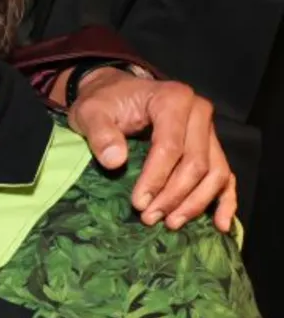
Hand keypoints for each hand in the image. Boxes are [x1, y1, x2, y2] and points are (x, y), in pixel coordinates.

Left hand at [67, 68, 236, 232]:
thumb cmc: (105, 103)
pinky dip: (225, 200)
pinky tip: (220, 224)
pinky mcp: (211, 146)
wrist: (116, 94)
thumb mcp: (91, 112)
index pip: (170, 147)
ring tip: (171, 223)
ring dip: (195, 203)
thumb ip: (100, 133)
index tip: (138, 203)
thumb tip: (115, 161)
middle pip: (196, 163)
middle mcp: (199, 112)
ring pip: (215, 173)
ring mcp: (209, 130)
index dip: (156, 178)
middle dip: (174, 195)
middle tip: (150, 217)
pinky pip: (226, 175)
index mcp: (173, 99)